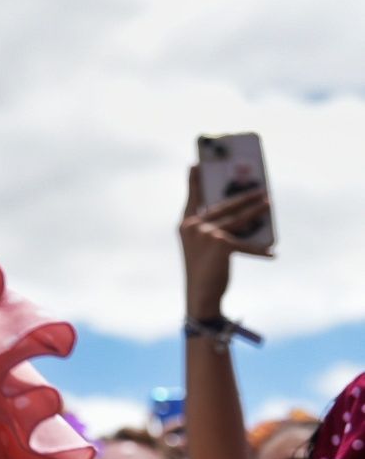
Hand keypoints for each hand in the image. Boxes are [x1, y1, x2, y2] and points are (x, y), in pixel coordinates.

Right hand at [179, 166, 273, 318]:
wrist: (199, 295)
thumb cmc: (203, 270)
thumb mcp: (202, 246)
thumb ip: (214, 230)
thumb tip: (242, 217)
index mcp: (185, 225)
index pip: (192, 198)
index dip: (194, 181)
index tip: (196, 163)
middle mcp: (193, 226)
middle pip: (223, 206)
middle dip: (243, 196)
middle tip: (260, 188)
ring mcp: (205, 234)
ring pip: (238, 218)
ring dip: (256, 210)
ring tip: (269, 203)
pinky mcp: (220, 244)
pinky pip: (245, 244)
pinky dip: (260, 251)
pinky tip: (272, 253)